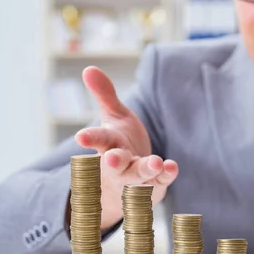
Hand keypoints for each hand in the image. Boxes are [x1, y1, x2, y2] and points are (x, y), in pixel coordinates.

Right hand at [74, 66, 177, 228]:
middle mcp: (119, 164)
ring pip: (137, 176)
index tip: (81, 137)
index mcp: (108, 144)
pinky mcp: (155, 184)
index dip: (90, 138)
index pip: (97, 140)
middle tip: (111, 160)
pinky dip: (166, 174)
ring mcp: (136, 177)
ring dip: (145, 170)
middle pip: (114, 164)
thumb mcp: (114, 117)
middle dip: (113, 162)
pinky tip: (171, 166)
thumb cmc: (119, 145)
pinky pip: (161, 181)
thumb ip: (104, 95)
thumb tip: (88, 68)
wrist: (129, 183)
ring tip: (155, 162)